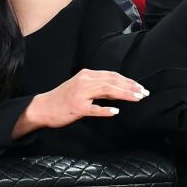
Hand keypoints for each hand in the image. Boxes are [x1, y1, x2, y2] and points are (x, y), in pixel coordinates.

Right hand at [27, 69, 147, 128]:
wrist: (43, 107)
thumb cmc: (63, 99)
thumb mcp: (81, 87)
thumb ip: (98, 87)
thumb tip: (119, 90)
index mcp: (87, 75)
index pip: (112, 76)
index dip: (128, 81)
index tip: (140, 87)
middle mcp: (84, 81)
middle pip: (112, 82)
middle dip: (130, 87)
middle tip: (144, 92)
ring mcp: (80, 94)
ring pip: (106, 91)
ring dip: (124, 94)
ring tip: (137, 98)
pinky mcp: (76, 108)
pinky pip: (93, 109)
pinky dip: (105, 109)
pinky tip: (116, 111)